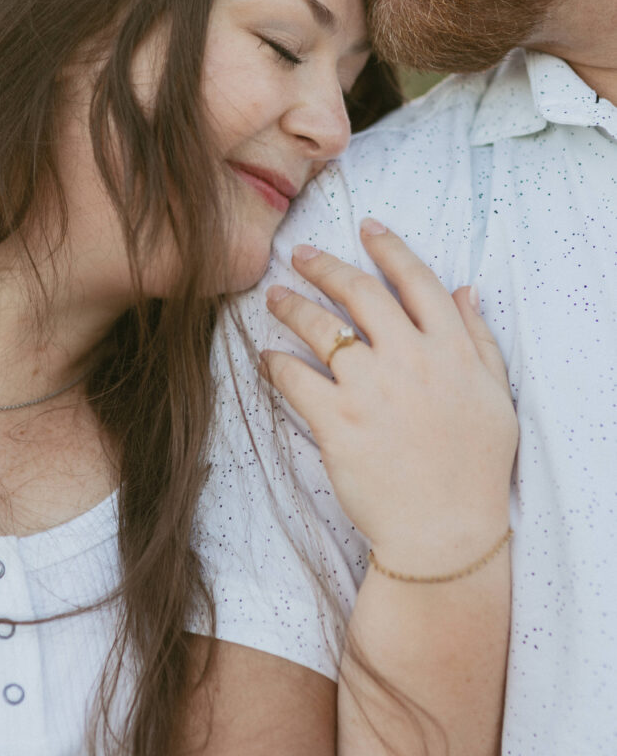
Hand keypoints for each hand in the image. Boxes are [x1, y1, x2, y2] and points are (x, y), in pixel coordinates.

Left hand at [261, 218, 517, 576]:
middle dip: (324, 265)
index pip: (417, 280)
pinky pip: (295, 379)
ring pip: (320, 328)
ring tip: (274, 297)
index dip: (389, 247)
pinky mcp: (337, 422)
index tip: (367, 227)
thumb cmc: (474, 466)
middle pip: (358, 293)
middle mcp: (409, 358)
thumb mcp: (493, 395)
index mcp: (450, 348)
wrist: (445, 532)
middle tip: (300, 255)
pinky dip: (275, 364)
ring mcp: (370, 389)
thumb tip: (464, 289)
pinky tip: (266, 358)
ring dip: (291, 305)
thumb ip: (478, 338)